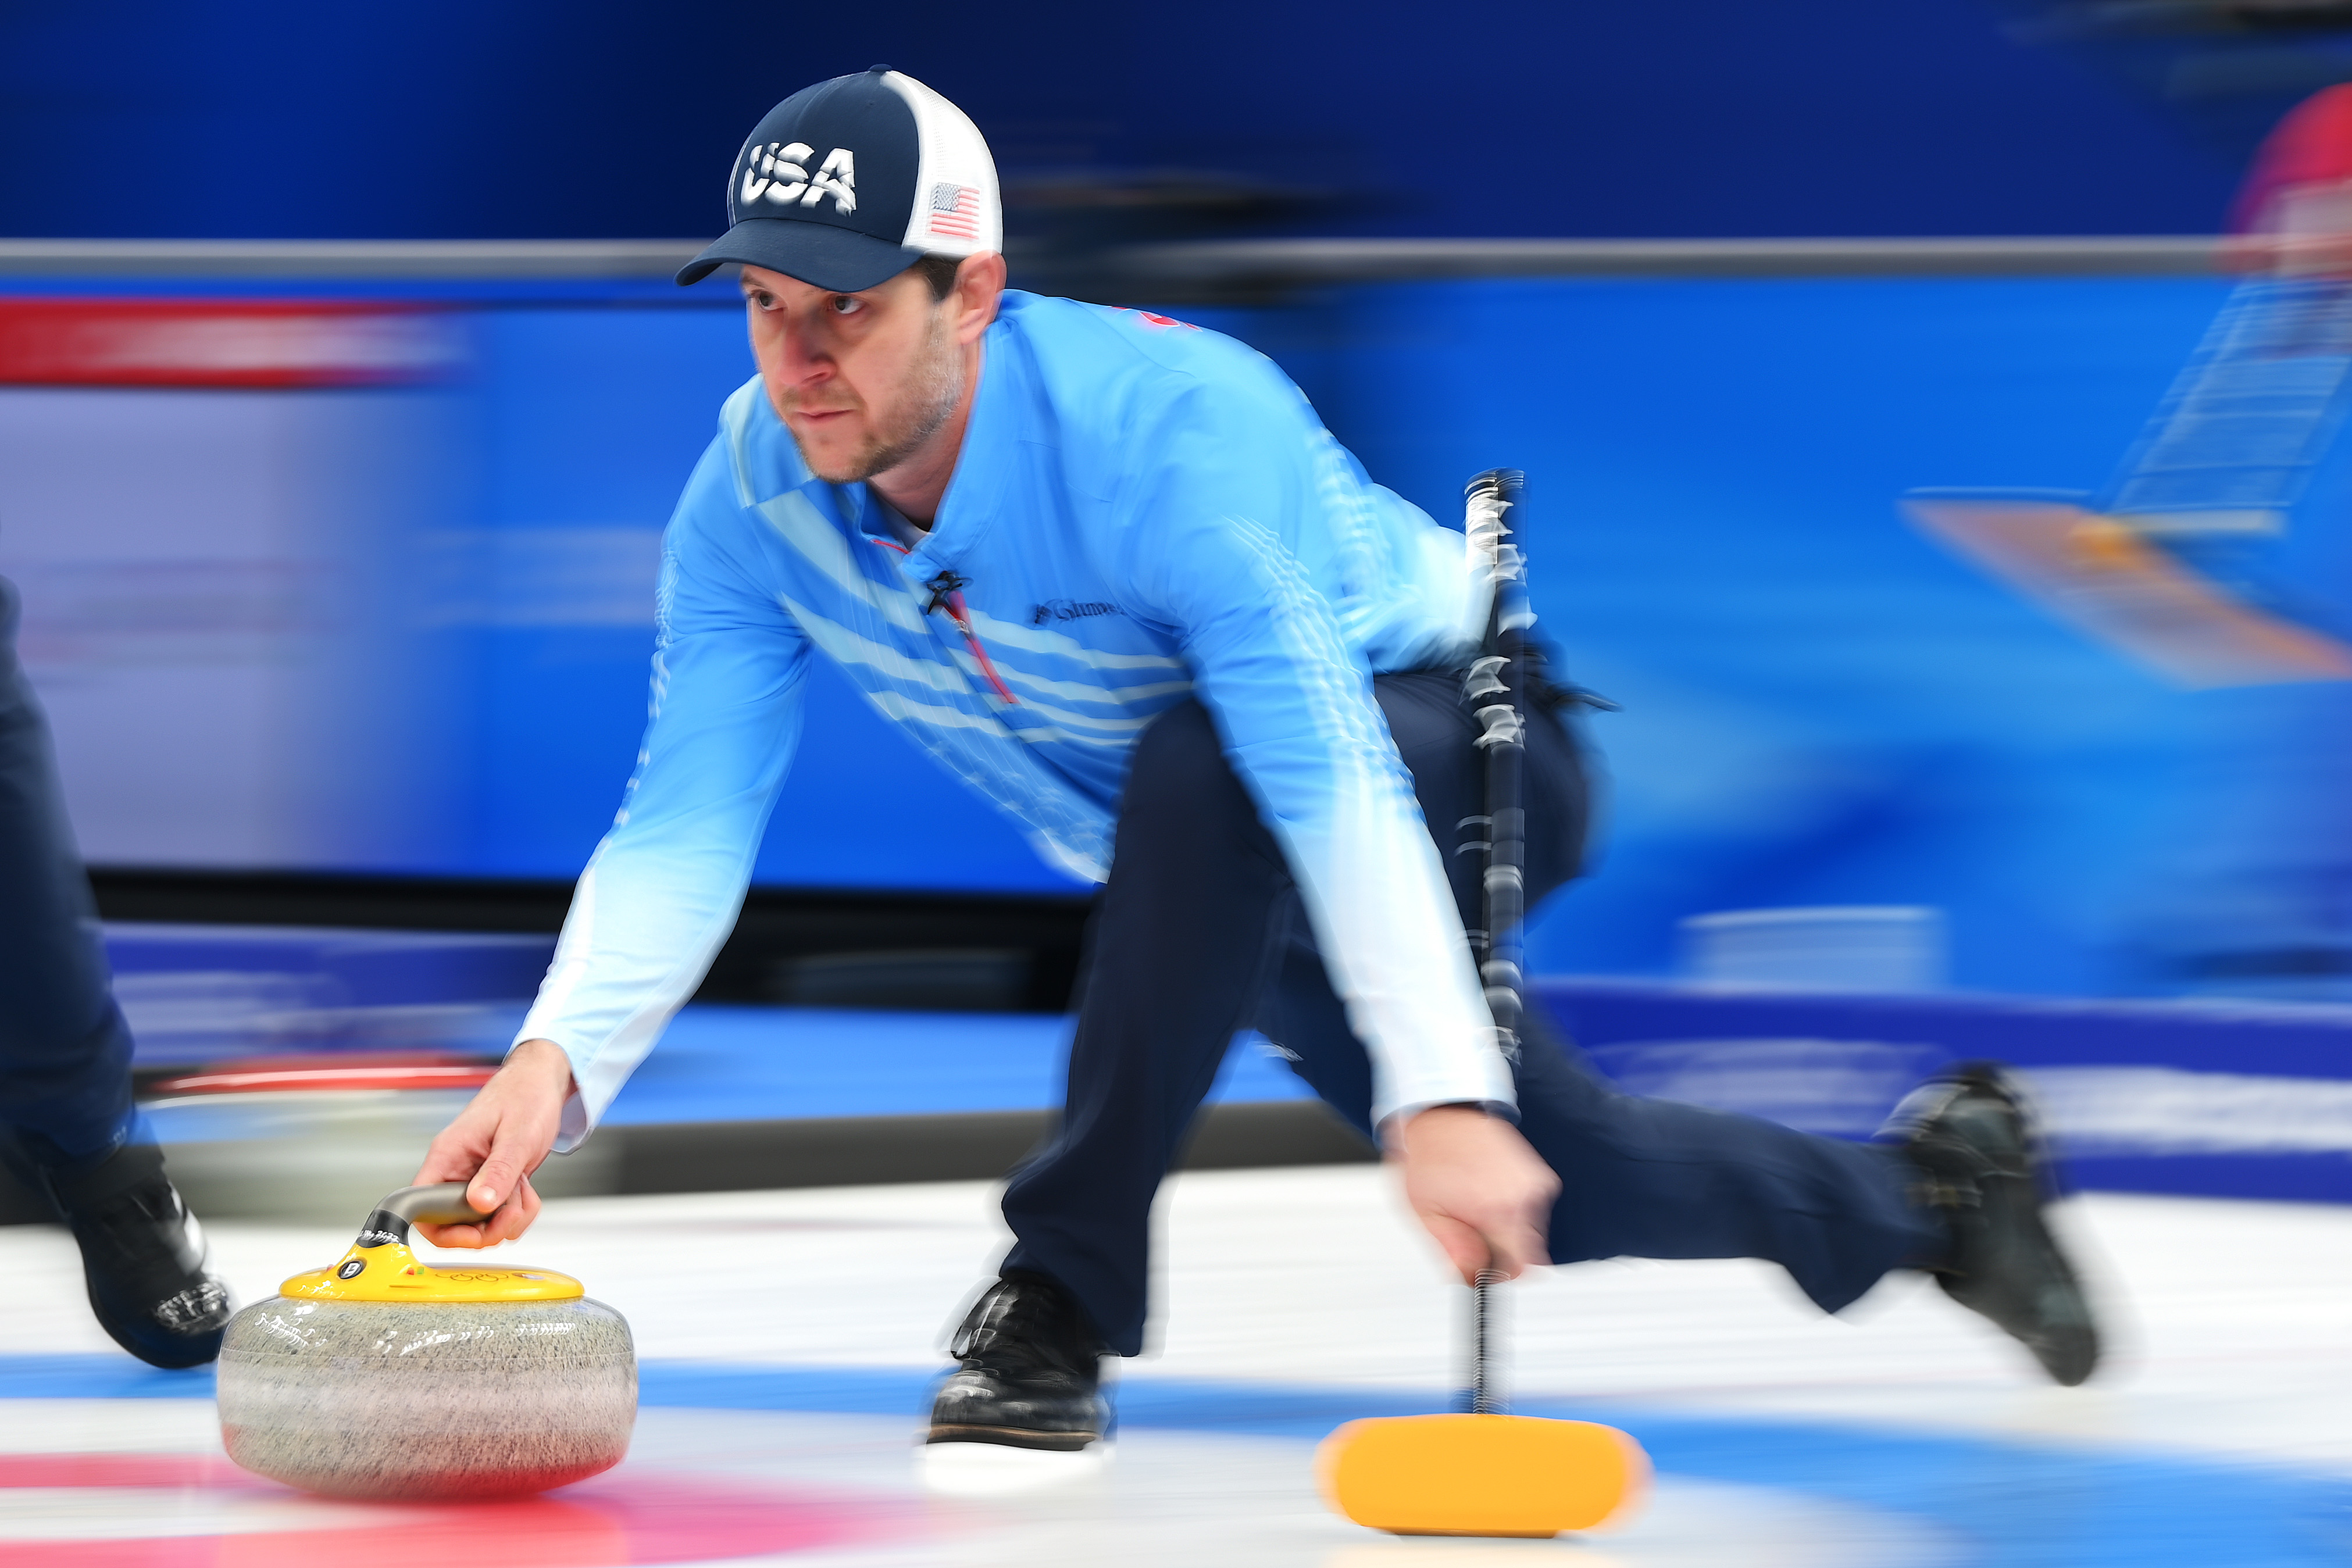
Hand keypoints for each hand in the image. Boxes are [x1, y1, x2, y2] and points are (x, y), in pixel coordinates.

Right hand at [410, 1038, 572, 1248]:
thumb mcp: (517, 1136)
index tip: (474, 1234)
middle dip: (487, 1228)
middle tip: (512, 1213)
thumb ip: (498, 1171)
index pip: (422, 1207)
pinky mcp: (492, 1183)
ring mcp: (472, 1179)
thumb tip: (479, 1204)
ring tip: (523, 1192)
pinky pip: (497, 1215)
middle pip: (453, 1224)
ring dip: (507, 1218)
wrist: (542, 1081)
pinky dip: (517, 1212)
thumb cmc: (525, 1095)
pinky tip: (527, 1192)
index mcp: (447, 1156)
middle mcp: (455, 1170)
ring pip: (479, 1223)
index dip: (443, 1231)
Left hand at [1391, 1104, 1557, 1283]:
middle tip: (1471, 1229)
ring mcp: (1536, 1184)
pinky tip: (1487, 1191)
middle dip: (1499, 1249)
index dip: (1500, 1273)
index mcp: (1499, 1210)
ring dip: (1504, 1228)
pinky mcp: (1540, 1176)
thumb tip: (1471, 1278)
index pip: (1522, 1269)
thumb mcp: (1426, 1212)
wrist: (1444, 1113)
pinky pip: (1531, 1210)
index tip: (1484, 1267)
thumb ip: (1452, 1250)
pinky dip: (1512, 1208)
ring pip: (1529, 1232)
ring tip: (1475, 1203)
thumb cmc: (1430, 1156)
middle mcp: (1525, 1197)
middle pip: (1526, 1252)